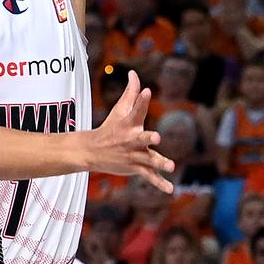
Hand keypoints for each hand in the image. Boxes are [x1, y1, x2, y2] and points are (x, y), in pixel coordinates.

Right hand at [92, 71, 174, 193]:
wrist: (92, 151)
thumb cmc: (110, 127)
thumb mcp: (119, 110)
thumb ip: (131, 92)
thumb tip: (134, 73)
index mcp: (128, 123)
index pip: (136, 109)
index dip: (141, 100)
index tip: (146, 91)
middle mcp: (131, 139)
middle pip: (142, 137)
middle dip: (148, 137)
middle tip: (156, 137)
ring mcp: (134, 154)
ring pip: (149, 159)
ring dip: (159, 163)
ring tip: (170, 166)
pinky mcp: (136, 167)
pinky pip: (149, 176)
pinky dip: (159, 183)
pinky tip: (170, 190)